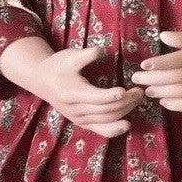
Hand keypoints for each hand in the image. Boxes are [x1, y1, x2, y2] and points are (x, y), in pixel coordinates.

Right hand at [18, 43, 144, 137]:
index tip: (124, 90)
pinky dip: (114, 129)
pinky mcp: (83, 123)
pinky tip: (127, 124)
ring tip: (137, 99)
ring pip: (106, 119)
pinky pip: (101, 130)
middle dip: (124, 102)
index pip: (95, 97)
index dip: (110, 96)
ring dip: (124, 111)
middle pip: (105, 109)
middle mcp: (75, 110)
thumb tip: (100, 50)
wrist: (42, 81)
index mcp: (71, 93)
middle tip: (139, 91)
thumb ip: (85, 55)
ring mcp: (79, 119)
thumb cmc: (58, 65)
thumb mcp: (69, 56)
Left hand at [130, 29, 181, 110]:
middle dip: (156, 80)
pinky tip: (165, 102)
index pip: (178, 60)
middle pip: (178, 78)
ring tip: (149, 92)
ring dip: (164, 93)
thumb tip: (161, 36)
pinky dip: (179, 105)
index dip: (159, 64)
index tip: (143, 65)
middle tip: (138, 80)